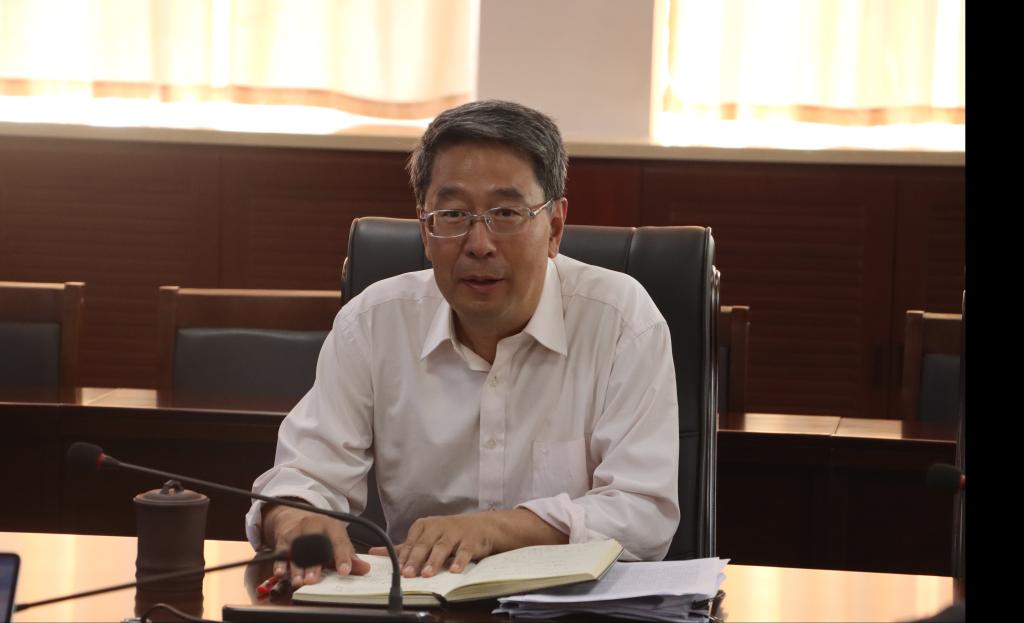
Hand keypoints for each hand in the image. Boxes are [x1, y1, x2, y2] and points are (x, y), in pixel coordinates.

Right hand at [262, 504, 370, 586]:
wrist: (296, 517)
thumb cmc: (320, 532)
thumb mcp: (337, 539)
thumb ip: (349, 556)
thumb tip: (365, 569)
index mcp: (331, 526)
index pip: (339, 542)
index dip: (342, 557)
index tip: (344, 571)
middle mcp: (313, 526)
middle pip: (315, 546)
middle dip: (314, 565)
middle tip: (313, 580)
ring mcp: (297, 532)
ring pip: (296, 551)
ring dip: (296, 568)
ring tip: (299, 581)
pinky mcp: (283, 539)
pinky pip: (280, 552)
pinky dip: (280, 563)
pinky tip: (281, 572)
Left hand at [368, 509, 566, 577]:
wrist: (482, 526)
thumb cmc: (450, 534)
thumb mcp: (426, 537)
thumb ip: (403, 547)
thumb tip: (376, 552)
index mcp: (424, 526)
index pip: (411, 543)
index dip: (404, 557)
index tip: (397, 570)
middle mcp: (438, 526)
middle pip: (424, 545)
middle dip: (415, 560)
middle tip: (408, 574)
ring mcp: (455, 532)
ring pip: (442, 547)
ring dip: (434, 561)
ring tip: (427, 574)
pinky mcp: (471, 540)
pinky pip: (464, 551)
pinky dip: (459, 560)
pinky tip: (455, 570)